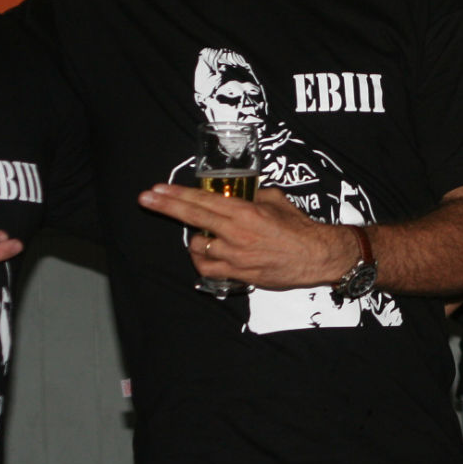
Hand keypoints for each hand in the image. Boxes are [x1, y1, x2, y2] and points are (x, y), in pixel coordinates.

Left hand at [139, 184, 357, 289]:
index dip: (177, 194)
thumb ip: (253, 196)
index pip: (203, 200)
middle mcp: (235, 234)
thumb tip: (240, 194)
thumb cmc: (300, 228)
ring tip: (205, 236)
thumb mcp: (277, 201)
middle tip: (146, 198)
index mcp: (245, 212)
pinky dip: (204, 260)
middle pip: (192, 218)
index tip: (158, 189)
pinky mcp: (237, 274)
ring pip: (198, 246)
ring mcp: (234, 256)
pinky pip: (208, 269)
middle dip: (166, 206)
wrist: (316, 255)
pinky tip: (207, 254)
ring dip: (197, 239)